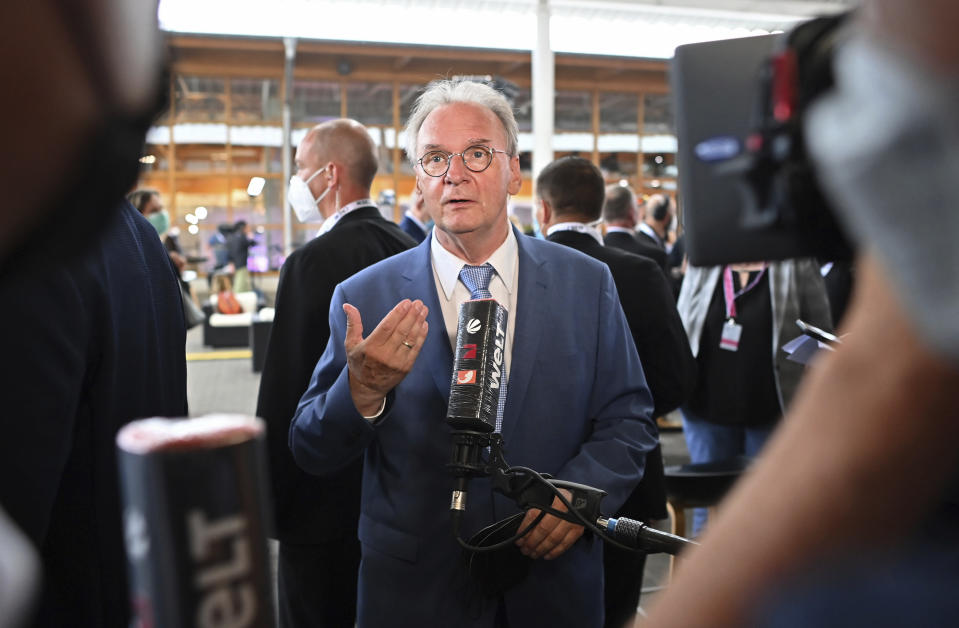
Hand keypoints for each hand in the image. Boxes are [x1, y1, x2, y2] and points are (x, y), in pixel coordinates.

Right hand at [343, 299, 428, 415]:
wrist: (368, 388)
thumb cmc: (359, 364)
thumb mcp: (351, 344)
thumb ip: (353, 324)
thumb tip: (348, 306)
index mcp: (371, 347)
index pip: (387, 326)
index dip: (398, 313)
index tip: (406, 303)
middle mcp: (385, 355)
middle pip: (401, 331)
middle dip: (412, 315)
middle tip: (418, 303)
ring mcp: (397, 362)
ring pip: (410, 338)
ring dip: (419, 323)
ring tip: (423, 310)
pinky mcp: (406, 367)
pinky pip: (416, 349)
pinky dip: (421, 336)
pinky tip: (424, 325)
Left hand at [514, 489, 584, 559]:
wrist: (578, 499)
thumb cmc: (558, 498)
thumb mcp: (545, 495)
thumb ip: (534, 507)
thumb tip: (522, 527)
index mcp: (553, 498)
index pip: (534, 515)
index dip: (524, 529)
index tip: (518, 538)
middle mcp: (564, 509)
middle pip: (543, 529)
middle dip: (531, 542)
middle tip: (524, 549)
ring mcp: (572, 520)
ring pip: (553, 539)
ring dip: (541, 549)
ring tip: (532, 553)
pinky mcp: (578, 530)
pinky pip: (565, 544)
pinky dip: (554, 552)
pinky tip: (546, 555)